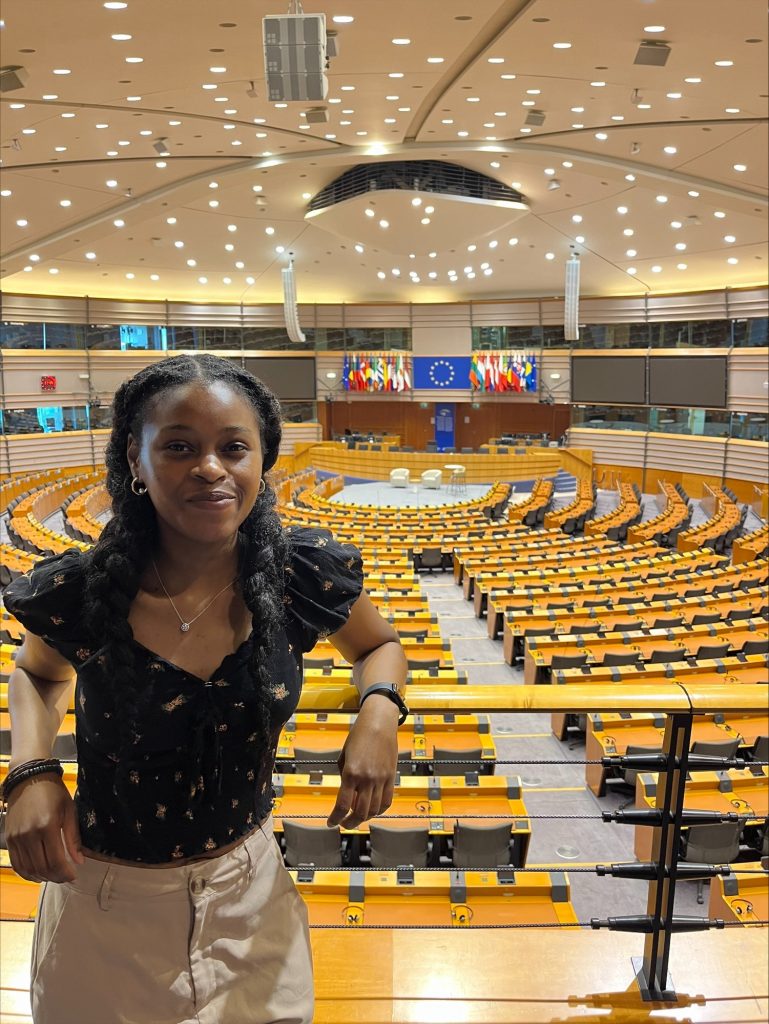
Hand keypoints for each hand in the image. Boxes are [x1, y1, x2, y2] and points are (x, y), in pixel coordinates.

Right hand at [5, 775, 84, 882]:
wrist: (29, 779)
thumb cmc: (52, 792)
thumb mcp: (69, 810)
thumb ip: (73, 838)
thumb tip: (79, 861)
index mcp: (47, 826)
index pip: (56, 860)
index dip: (66, 873)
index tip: (74, 875)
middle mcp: (29, 834)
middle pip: (42, 868)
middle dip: (56, 877)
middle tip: (65, 877)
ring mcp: (17, 838)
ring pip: (29, 869)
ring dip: (42, 877)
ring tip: (54, 875)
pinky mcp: (9, 839)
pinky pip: (17, 864)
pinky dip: (27, 873)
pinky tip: (37, 873)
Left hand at [327, 697, 399, 828]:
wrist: (379, 722)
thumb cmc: (359, 734)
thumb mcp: (344, 756)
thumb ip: (344, 776)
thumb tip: (346, 793)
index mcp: (351, 772)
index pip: (342, 805)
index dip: (335, 818)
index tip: (330, 822)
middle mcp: (367, 778)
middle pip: (359, 812)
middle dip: (349, 822)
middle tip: (343, 823)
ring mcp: (381, 779)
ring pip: (374, 810)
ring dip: (364, 818)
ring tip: (356, 817)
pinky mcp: (391, 777)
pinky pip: (387, 801)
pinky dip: (379, 810)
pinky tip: (373, 810)